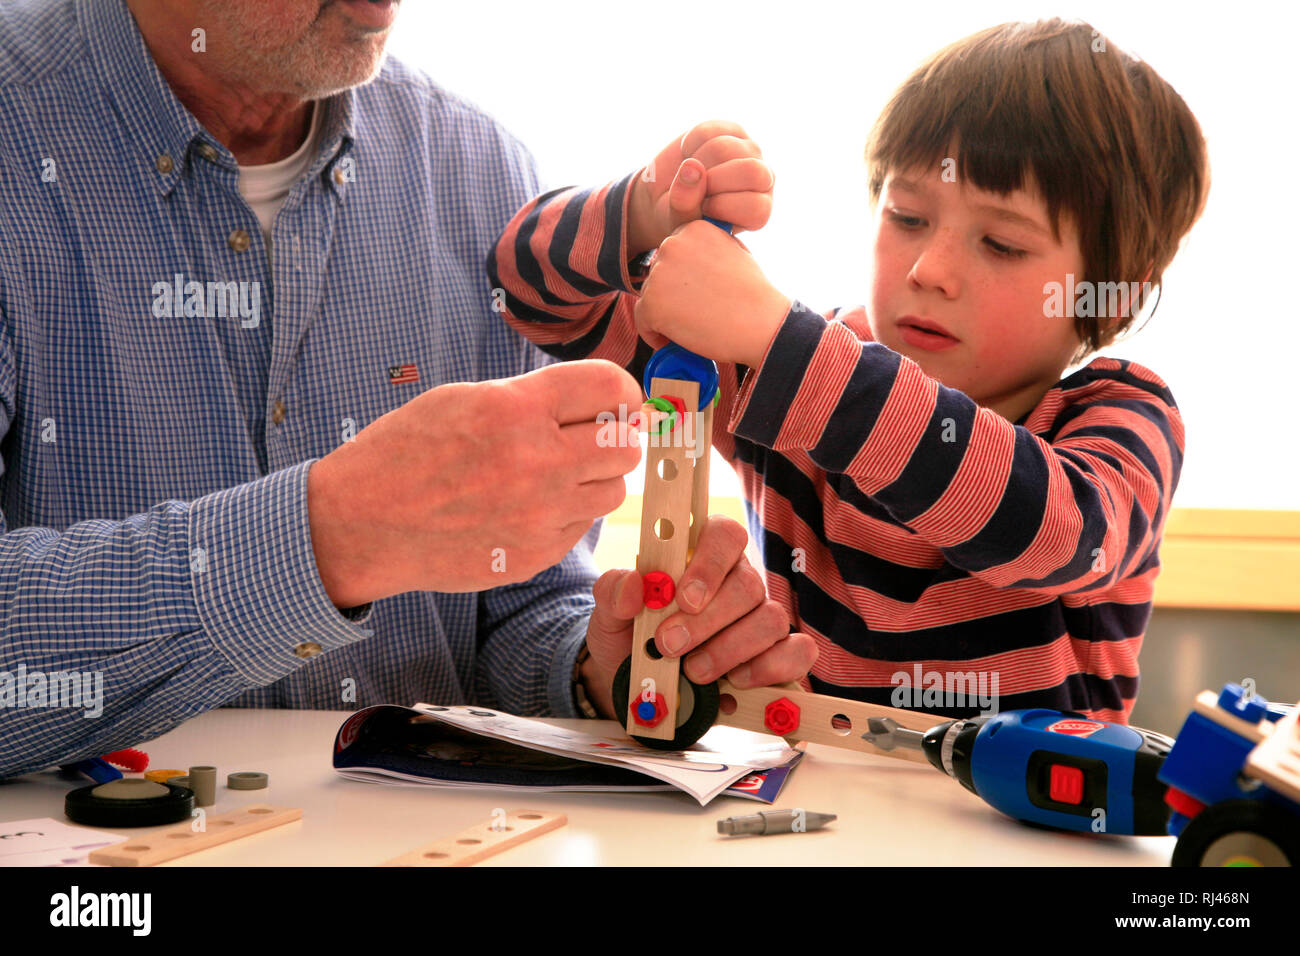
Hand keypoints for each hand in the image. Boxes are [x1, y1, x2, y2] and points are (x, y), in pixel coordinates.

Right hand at [307, 360, 643, 603]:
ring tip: (553, 474)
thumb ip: (535, 397)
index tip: (614, 401)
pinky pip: (582, 525)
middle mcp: (536, 462)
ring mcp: (539, 515)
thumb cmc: (409, 451)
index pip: (613, 387)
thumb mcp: (466, 398)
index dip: (622, 392)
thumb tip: (602, 400)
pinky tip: (526, 505)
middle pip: (627, 446)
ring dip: (594, 479)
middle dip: (614, 437)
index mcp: (515, 409)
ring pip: (614, 491)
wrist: (363, 523)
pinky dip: (566, 513)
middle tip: (588, 438)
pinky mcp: (535, 554)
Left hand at [579, 514, 817, 718]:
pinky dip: (770, 668)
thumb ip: (613, 591)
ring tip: (694, 671)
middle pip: (748, 584)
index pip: (725, 534)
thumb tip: (635, 584)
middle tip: (670, 645)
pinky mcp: (777, 656)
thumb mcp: (609, 614)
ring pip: (771, 620)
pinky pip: (797, 652)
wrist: (639, 686)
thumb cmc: (630, 637)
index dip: (710, 563)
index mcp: (702, 556)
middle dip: (707, 621)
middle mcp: (738, 581)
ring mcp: (761, 619)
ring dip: (730, 649)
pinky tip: (736, 681)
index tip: (683, 598)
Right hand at [626, 120, 774, 255]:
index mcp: (758, 212)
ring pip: (723, 149)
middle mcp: (763, 180)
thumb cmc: (680, 217)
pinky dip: (689, 145)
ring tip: (691, 176)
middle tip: (696, 190)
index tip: (702, 210)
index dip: (722, 207)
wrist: (669, 193)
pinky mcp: (731, 130)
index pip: (756, 207)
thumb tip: (693, 168)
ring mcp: (750, 151)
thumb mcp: (678, 223)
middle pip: (752, 171)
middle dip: (713, 181)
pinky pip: (707, 131)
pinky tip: (689, 156)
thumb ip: (685, 206)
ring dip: (696, 163)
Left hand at [634, 219, 791, 366]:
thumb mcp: (734, 252)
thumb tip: (689, 262)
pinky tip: (672, 340)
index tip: (693, 294)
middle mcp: (672, 244)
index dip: (681, 277)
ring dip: (663, 313)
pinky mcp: (652, 303)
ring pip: (650, 297)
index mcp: (693, 228)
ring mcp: (660, 273)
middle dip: (671, 294)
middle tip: (691, 313)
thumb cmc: (754, 295)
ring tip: (689, 326)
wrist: (761, 323)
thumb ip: (707, 250)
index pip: (674, 253)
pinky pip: (643, 320)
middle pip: (658, 274)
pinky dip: (654, 333)